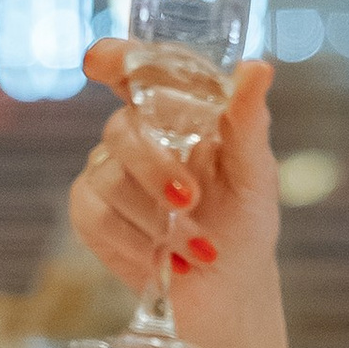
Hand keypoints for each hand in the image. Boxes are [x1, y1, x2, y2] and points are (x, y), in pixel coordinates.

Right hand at [70, 41, 279, 307]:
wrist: (227, 289)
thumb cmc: (244, 222)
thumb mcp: (255, 174)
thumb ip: (248, 121)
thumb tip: (257, 68)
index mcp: (177, 111)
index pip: (138, 70)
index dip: (115, 58)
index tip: (100, 61)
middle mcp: (138, 134)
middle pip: (121, 128)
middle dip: (156, 168)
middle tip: (191, 201)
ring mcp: (109, 171)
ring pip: (108, 177)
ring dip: (155, 218)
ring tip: (197, 248)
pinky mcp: (91, 212)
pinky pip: (94, 214)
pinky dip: (134, 241)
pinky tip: (164, 260)